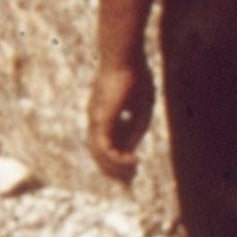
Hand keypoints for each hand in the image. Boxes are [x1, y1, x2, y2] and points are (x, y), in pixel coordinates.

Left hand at [87, 57, 154, 182]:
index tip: (134, 169)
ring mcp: (96, 118)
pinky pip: (103, 146)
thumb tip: (129, 151)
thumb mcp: (140, 107)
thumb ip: (135, 128)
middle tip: (130, 181)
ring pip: (99, 153)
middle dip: (114, 170)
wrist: (124, 55)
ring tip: (132, 174)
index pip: (106, 145)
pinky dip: (116, 158)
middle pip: (100, 153)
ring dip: (114, 168)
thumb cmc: (134, 76)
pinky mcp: (100, 118)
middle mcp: (97, 118)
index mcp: (105, 115)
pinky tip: (132, 161)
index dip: (118, 160)